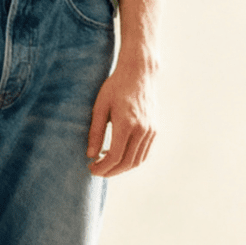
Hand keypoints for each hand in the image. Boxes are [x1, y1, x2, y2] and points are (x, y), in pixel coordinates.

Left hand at [86, 58, 156, 176]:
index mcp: (126, 123)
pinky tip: (119, 156)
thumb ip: (96, 132)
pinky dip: (132, 160)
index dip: (102, 167)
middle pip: (127, 162)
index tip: (91, 168)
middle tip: (97, 171)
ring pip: (138, 160)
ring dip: (122, 168)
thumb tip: (90, 155)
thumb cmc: (116, 87)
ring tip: (107, 165)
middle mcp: (142, 129)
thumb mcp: (100, 106)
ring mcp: (151, 130)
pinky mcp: (155, 129)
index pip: (115, 156)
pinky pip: (145, 152)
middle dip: (111, 171)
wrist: (139, 73)